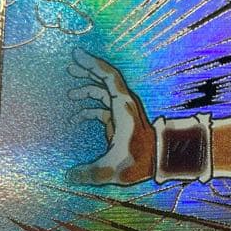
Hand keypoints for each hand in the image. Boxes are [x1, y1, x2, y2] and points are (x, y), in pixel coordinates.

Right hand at [66, 48, 154, 184]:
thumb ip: (87, 173)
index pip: (108, 77)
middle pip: (104, 80)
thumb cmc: (140, 161)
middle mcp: (123, 105)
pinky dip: (90, 110)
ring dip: (87, 91)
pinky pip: (103, 110)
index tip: (77, 54)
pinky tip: (75, 118)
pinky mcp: (121, 123)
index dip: (92, 63)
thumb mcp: (111, 169)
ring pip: (103, 94)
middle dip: (87, 71)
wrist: (162, 162)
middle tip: (70, 66)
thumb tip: (68, 176)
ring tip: (69, 95)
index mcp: (122, 107)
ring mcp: (123, 113)